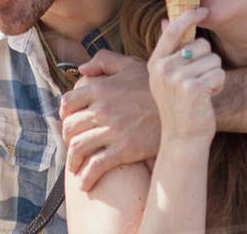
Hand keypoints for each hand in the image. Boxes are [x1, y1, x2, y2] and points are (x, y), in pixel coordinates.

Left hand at [59, 50, 159, 190]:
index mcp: (101, 88)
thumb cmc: (154, 86)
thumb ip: (104, 61)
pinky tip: (85, 184)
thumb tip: (82, 69)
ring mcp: (112, 130)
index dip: (64, 114)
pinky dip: (86, 177)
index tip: (67, 122)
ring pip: (79, 147)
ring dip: (72, 160)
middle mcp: (102, 109)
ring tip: (75, 167)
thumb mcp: (130, 64)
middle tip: (72, 145)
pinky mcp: (124, 149)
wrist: (182, 108)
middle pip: (71, 127)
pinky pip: (96, 166)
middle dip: (67, 138)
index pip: (68, 102)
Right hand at [147, 8, 223, 147]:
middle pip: (202, 45)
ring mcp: (178, 78)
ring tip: (201, 92)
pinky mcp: (194, 88)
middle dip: (207, 61)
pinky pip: (219, 74)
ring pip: (214, 60)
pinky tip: (207, 98)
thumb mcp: (165, 77)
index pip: (172, 30)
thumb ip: (167, 50)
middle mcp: (163, 67)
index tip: (202, 10)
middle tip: (196, 82)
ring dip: (214, 75)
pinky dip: (218, 86)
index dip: (188, 16)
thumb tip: (165, 21)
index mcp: (155, 62)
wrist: (182, 138)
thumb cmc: (179, 106)